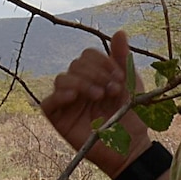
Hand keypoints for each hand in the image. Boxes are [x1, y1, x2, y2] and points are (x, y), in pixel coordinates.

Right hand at [41, 30, 147, 176]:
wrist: (132, 148)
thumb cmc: (132, 117)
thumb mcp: (130, 84)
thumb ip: (121, 59)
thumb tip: (119, 31)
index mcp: (94, 76)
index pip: (87, 56)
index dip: (102, 62)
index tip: (120, 78)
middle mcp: (78, 86)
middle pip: (75, 65)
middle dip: (95, 73)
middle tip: (112, 90)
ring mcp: (67, 102)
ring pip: (62, 79)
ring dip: (82, 82)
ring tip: (98, 96)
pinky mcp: (58, 119)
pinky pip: (48, 102)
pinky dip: (59, 96)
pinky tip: (75, 97)